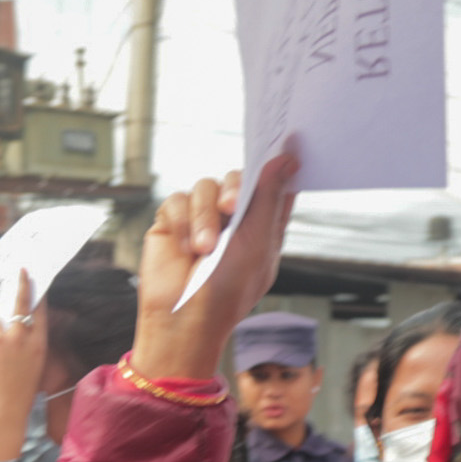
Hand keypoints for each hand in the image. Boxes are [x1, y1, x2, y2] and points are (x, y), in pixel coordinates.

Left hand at [0, 273, 48, 461]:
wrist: (3, 413)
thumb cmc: (19, 394)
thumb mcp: (32, 367)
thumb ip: (25, 345)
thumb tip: (10, 326)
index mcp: (37, 345)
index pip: (36, 310)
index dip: (31, 290)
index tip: (26, 274)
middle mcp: (20, 338)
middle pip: (15, 307)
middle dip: (16, 290)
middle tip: (17, 272)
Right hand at [133, 147, 302, 387]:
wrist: (184, 320)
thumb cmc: (228, 292)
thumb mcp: (257, 243)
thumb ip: (269, 197)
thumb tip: (287, 157)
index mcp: (262, 225)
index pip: (273, 185)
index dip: (279, 164)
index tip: (286, 141)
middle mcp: (233, 219)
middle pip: (236, 178)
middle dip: (233, 189)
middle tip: (229, 206)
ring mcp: (202, 219)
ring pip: (203, 188)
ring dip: (203, 218)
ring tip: (203, 250)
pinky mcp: (173, 222)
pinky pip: (176, 200)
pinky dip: (182, 223)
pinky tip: (185, 249)